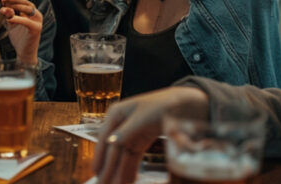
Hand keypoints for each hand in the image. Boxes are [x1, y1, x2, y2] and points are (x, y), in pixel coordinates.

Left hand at [0, 0, 41, 64]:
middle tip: (4, 0)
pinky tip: (8, 19)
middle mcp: (37, 16)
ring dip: (16, 7)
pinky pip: (26, 21)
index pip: (24, 2)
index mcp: (32, 14)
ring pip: (28, 10)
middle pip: (27, 4)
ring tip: (4, 8)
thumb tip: (3, 6)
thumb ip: (8, 15)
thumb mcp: (11, 24)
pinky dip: (17, 19)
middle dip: (15, 0)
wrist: (24, 53)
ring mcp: (38, 22)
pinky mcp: (36, 29)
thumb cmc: (18, 38)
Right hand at [92, 87, 208, 183]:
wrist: (185, 103)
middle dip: (109, 168)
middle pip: (112, 149)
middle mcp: (121, 123)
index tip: (95, 172)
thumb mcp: (142, 118)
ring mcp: (131, 131)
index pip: (105, 138)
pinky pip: (133, 156)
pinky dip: (130, 167)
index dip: (100, 156)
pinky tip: (127, 179)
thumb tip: (111, 144)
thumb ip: (126, 132)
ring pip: (122, 155)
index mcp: (117, 114)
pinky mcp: (142, 139)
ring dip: (119, 171)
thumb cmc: (162, 104)